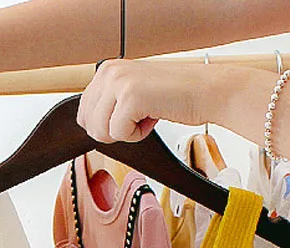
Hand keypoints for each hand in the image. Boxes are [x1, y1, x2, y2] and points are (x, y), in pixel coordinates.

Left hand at [77, 59, 223, 142]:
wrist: (206, 92)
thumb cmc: (172, 97)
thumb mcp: (131, 95)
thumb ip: (107, 104)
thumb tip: (87, 126)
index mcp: (106, 70)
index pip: (83, 114)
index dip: (105, 126)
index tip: (129, 115)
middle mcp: (109, 71)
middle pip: (90, 126)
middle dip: (114, 131)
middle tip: (139, 116)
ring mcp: (118, 82)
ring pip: (101, 132)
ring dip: (126, 133)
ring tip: (147, 114)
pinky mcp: (130, 97)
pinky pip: (118, 134)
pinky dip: (137, 135)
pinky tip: (153, 116)